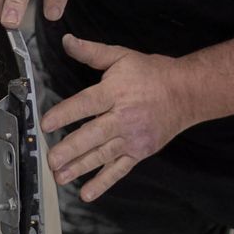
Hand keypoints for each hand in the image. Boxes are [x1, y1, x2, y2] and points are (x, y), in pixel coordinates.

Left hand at [40, 35, 195, 200]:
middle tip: (51, 159)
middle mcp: (124, 117)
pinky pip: (119, 170)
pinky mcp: (139, 152)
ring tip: (60, 176)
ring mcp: (133, 138)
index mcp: (116, 92)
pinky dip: (103, 182)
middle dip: (71, 148)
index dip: (65, 113)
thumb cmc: (152, 74)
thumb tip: (67, 41)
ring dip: (80, 167)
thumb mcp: (121, 56)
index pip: (86, 104)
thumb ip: (92, 52)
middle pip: (93, 134)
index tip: (46, 123)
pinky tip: (87, 192)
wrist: (187, 93)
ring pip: (103, 155)